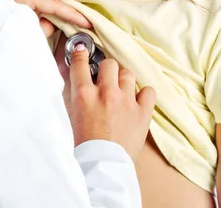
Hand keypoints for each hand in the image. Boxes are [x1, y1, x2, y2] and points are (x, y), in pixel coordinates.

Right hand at [67, 46, 155, 160]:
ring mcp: (126, 102)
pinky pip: (148, 91)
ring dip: (123, 80)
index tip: (82, 51)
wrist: (102, 167)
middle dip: (106, 70)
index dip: (81, 54)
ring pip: (128, 74)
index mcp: (84, 94)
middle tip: (105, 79)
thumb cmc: (83, 145)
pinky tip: (137, 101)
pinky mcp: (143, 113)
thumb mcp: (71, 116)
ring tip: (121, 91)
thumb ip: (75, 94)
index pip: (81, 63)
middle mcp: (106, 93)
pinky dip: (143, 94)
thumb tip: (78, 78)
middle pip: (109, 64)